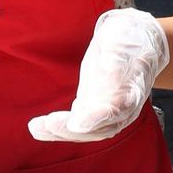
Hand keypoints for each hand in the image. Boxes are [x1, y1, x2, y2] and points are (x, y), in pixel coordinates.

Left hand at [28, 8, 168, 142]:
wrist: (135, 40)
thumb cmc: (130, 39)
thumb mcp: (124, 39)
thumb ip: (116, 57)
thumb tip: (109, 70)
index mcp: (133, 89)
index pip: (116, 109)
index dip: (96, 118)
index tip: (76, 123)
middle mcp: (122, 107)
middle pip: (99, 127)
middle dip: (73, 130)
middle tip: (49, 124)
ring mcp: (107, 110)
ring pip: (87, 131)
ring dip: (61, 132)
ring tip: (37, 128)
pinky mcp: (93, 107)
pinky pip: (77, 124)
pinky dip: (59, 128)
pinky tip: (40, 128)